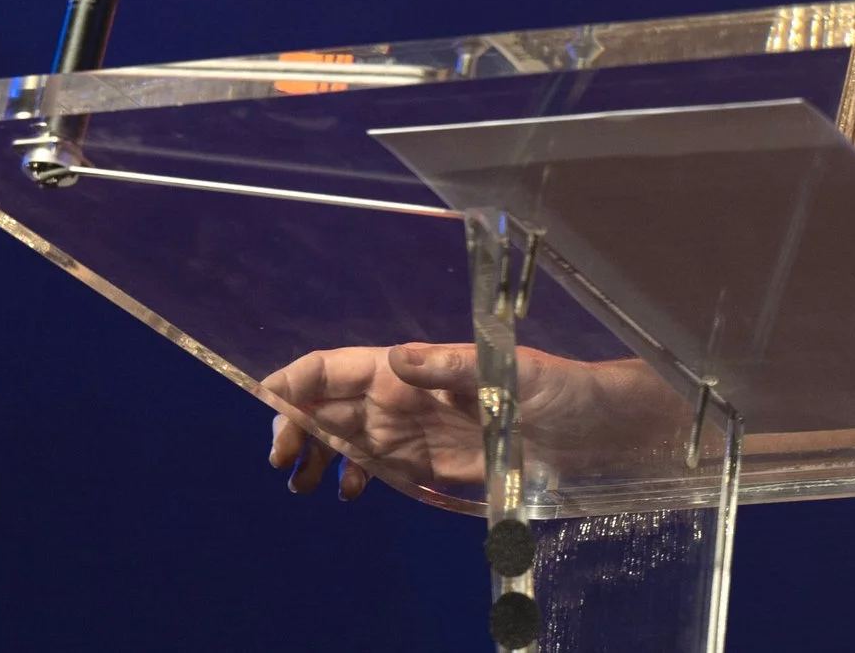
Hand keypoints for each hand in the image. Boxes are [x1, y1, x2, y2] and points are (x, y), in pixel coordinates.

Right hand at [264, 344, 686, 501]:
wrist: (588, 431)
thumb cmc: (553, 391)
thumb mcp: (505, 371)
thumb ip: (450, 365)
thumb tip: (396, 358)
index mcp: (414, 368)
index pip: (339, 366)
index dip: (298, 380)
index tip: (266, 404)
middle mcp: (405, 395)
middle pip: (331, 402)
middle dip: (295, 424)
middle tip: (280, 463)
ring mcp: (414, 430)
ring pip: (346, 434)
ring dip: (317, 452)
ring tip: (299, 485)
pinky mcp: (429, 463)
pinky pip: (376, 463)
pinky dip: (351, 473)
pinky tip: (346, 495)